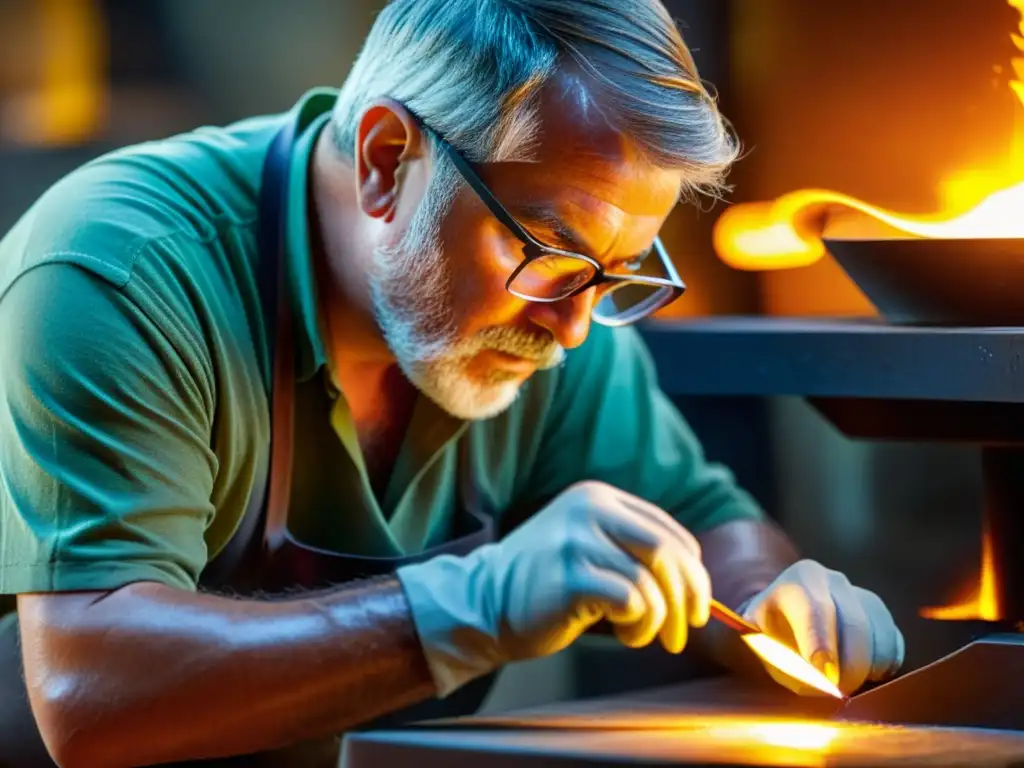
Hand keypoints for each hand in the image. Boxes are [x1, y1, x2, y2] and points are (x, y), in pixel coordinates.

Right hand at [396, 481, 711, 695]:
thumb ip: (631, 550)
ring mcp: (577, 541)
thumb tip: (694, 586)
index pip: (669, 531)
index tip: (696, 604)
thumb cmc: (545, 584)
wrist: (483, 603)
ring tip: (640, 636)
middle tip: (686, 629)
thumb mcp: (588, 546)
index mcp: (597, 497)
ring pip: (651, 582)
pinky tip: (624, 634)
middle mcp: (589, 510)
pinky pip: (633, 602)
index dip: (692, 571)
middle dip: (688, 596)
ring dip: (658, 620)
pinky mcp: (570, 577)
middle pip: (667, 551)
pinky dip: (639, 626)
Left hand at [741, 559, 904, 695]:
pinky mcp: (882, 616)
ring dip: (865, 670)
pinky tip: (862, 673)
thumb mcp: (760, 640)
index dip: (821, 643)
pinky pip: (893, 644)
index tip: (825, 674)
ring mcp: (862, 595)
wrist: (785, 615)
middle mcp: (835, 581)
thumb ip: (781, 658)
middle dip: (847, 667)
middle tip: (835, 692)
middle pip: (854, 624)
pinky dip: (882, 666)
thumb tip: (816, 679)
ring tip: (842, 683)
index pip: (814, 609)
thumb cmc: (770, 632)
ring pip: (878, 636)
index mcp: (800, 579)